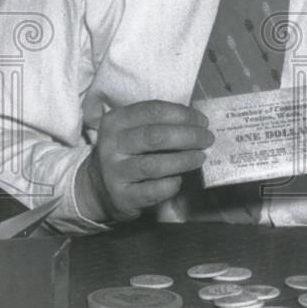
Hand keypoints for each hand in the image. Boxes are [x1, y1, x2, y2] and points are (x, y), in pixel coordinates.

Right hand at [84, 100, 213, 222]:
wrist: (98, 187)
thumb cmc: (127, 152)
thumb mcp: (133, 130)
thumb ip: (159, 123)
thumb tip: (199, 123)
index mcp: (116, 121)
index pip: (153, 110)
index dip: (183, 114)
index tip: (203, 121)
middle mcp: (111, 145)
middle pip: (156, 136)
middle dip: (189, 136)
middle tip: (208, 139)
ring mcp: (114, 172)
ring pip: (155, 165)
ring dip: (184, 160)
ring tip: (200, 157)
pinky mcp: (122, 197)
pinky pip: (154, 190)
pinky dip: (172, 184)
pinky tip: (180, 180)